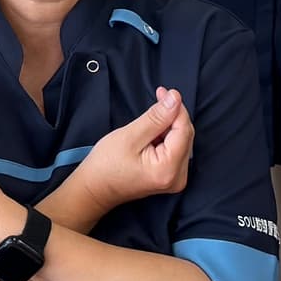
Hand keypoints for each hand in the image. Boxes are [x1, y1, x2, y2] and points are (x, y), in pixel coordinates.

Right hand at [52, 90, 191, 228]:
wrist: (95, 189)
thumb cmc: (106, 164)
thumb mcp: (130, 136)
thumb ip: (156, 117)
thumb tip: (176, 98)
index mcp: (168, 169)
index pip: (184, 130)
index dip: (176, 108)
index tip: (165, 91)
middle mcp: (177, 177)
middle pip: (185, 136)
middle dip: (173, 114)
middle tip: (159, 96)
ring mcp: (175, 179)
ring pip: (182, 141)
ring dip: (169, 124)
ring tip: (151, 115)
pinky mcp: (170, 177)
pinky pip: (176, 150)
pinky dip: (166, 136)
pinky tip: (153, 130)